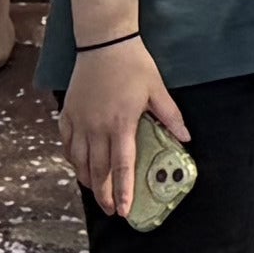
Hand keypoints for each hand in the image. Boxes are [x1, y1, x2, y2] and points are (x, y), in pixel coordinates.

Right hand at [61, 32, 186, 221]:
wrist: (103, 42)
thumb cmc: (133, 64)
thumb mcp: (157, 89)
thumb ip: (170, 116)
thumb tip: (186, 138)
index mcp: (121, 124)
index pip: (122, 166)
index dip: (123, 191)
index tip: (125, 210)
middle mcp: (97, 128)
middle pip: (98, 170)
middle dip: (104, 194)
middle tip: (111, 210)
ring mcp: (80, 122)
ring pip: (80, 161)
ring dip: (88, 180)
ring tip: (96, 192)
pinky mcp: (68, 114)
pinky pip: (67, 145)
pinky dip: (73, 160)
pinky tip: (79, 167)